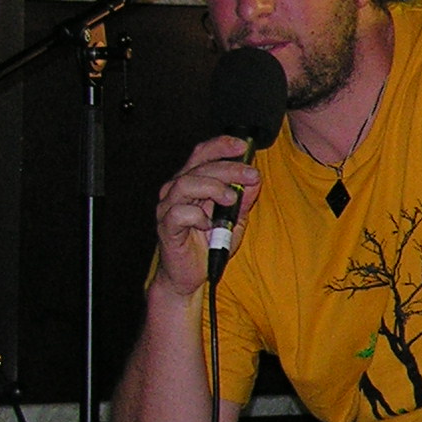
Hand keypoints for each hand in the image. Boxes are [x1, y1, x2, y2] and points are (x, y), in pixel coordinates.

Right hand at [151, 133, 258, 296]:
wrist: (190, 275)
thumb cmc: (208, 243)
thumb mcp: (235, 220)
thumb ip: (244, 200)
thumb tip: (255, 180)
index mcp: (192, 182)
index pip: (202, 154)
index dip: (220, 145)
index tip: (243, 146)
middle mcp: (176, 190)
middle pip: (199, 166)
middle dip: (229, 168)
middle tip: (251, 175)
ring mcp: (168, 208)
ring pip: (186, 184)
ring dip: (214, 187)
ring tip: (232, 199)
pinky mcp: (166, 227)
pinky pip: (179, 213)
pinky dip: (198, 215)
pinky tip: (209, 224)